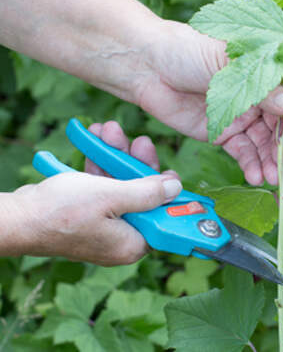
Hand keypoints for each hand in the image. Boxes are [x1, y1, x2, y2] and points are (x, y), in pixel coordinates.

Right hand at [10, 121, 181, 265]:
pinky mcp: (86, 215)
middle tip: (139, 141)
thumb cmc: (60, 212)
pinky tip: (95, 140)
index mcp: (132, 243)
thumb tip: (175, 188)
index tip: (172, 172)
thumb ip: (148, 193)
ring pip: (120, 188)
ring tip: (109, 130)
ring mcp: (102, 226)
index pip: (163, 219)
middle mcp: (120, 239)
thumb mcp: (112, 197)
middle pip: (143, 198)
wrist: (15, 217)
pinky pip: (102, 189)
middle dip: (137, 164)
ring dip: (116, 158)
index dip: (169, 195)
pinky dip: (99, 167)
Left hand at [133, 20, 282, 185]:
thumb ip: (261, 87)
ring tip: (272, 177)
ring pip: (264, 142)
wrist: (147, 65)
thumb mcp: (227, 63)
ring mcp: (240, 115)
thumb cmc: (187, 49)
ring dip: (270, 160)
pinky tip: (256, 176)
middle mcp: (256, 94)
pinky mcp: (222, 133)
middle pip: (279, 123)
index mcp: (263, 70)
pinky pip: (243, 152)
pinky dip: (251, 165)